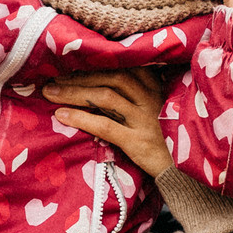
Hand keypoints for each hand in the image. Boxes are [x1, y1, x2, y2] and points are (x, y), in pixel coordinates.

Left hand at [45, 69, 171, 176]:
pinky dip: (81, 118)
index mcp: (153, 85)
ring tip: (50, 94)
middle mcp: (150, 97)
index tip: (68, 65)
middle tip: (51, 80)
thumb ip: (133, 93)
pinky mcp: (138, 140)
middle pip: (109, 77)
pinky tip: (62, 116)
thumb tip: (94, 82)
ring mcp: (145, 118)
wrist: (182, 169)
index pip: (120, 65)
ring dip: (73, 93)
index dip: (92, 63)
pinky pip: (105, 126)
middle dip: (77, 77)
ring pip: (104, 97)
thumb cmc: (163, 136)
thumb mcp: (154, 107)